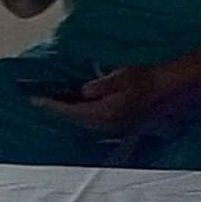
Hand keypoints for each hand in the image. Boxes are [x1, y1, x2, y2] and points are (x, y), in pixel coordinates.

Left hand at [32, 62, 165, 137]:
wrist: (165, 87)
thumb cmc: (143, 79)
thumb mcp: (120, 77)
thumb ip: (100, 86)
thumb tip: (84, 91)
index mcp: (106, 112)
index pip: (72, 111)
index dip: (53, 105)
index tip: (36, 99)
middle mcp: (107, 123)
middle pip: (75, 118)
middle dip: (57, 109)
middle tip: (39, 99)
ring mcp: (112, 124)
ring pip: (82, 120)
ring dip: (67, 111)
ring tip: (53, 100)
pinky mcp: (117, 122)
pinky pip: (91, 118)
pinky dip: (79, 111)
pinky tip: (74, 103)